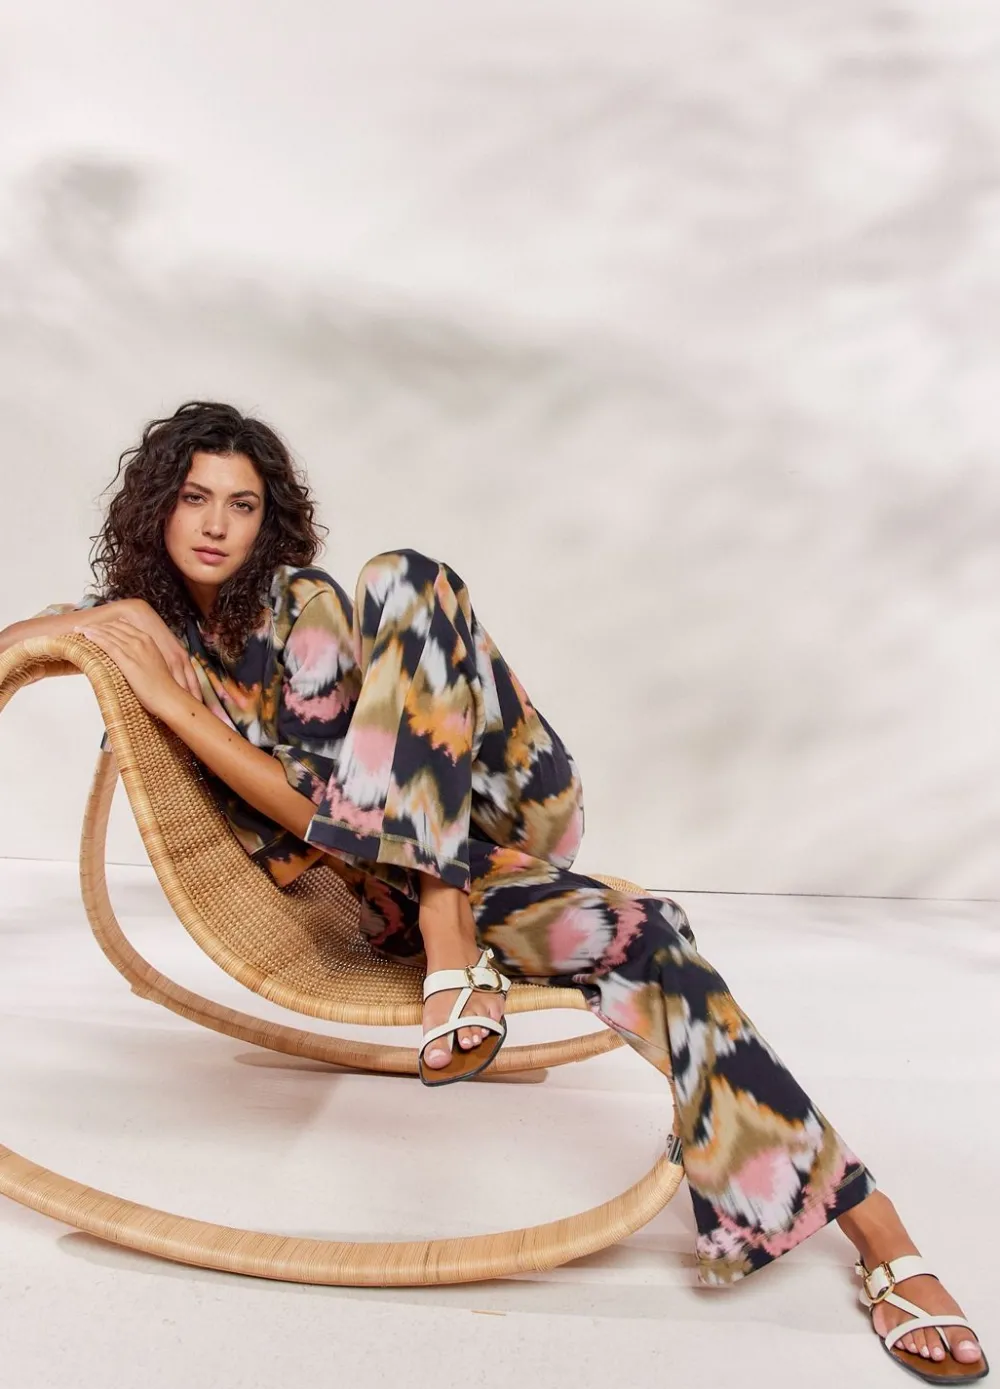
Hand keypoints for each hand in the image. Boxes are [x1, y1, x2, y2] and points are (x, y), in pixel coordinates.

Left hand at [87, 599, 202, 702]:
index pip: (124, 627)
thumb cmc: (162, 687)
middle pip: (114, 628)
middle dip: (97, 626)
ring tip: (79, 629)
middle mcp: (141, 641)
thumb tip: (132, 661)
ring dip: (92, 630)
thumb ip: (143, 658)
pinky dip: (95, 638)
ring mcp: (135, 650)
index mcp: (149, 640)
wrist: (169, 697)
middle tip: (82, 626)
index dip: (108, 625)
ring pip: (109, 634)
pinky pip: (108, 645)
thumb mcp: (153, 665)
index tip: (96, 626)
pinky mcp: (127, 661)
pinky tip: (86, 635)